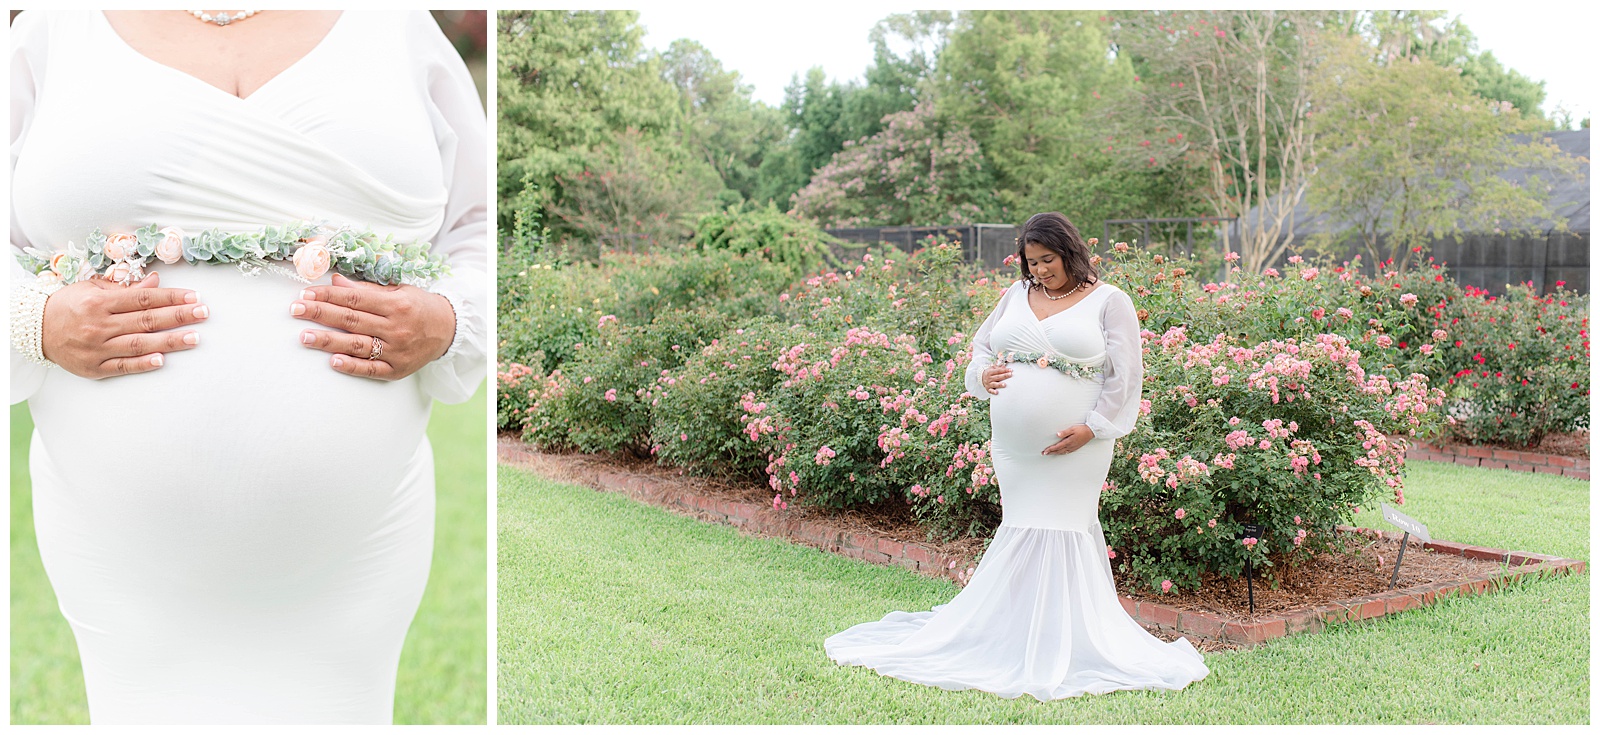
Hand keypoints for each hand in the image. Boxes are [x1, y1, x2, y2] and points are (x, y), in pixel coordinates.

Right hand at [40, 271, 206, 377]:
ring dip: (169, 341)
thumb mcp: (92, 289)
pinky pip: (122, 366)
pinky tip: (162, 360)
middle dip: (178, 316)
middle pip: (146, 320)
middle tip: (203, 313)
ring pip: (138, 344)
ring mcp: (96, 348)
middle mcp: (99, 325)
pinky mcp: (94, 368)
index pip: (143, 298)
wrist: (34, 329)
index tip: (194, 297)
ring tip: (194, 337)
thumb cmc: (68, 305)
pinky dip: (142, 363)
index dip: (171, 297)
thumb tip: (156, 281)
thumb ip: (126, 288)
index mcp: (100, 302)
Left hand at [293, 273, 454, 380]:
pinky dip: (352, 366)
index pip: (354, 299)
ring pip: (356, 345)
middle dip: (320, 314)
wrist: (449, 330)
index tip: (305, 294)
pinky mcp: (397, 369)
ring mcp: (397, 350)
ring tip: (304, 336)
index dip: (327, 296)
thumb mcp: (398, 291)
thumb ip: (366, 290)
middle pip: (351, 320)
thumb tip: (335, 282)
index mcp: (396, 304)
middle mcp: (396, 327)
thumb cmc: (419, 307)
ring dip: (328, 341)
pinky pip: (371, 369)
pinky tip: (333, 362)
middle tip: (294, 310)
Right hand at [981, 364, 1012, 393]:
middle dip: (1004, 376)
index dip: (1005, 370)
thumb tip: (1004, 365)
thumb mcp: (992, 368)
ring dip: (999, 384)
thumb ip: (998, 367)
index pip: (998, 371)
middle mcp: (989, 378)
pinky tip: (997, 392)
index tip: (1010, 370)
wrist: (981, 378)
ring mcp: (988, 384)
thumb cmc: (989, 373)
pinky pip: (990, 390)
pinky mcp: (988, 389)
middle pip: (997, 377)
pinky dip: (993, 392)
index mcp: (990, 372)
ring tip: (1004, 384)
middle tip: (1010, 374)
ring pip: (994, 384)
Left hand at [1042, 424, 1094, 454]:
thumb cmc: (1081, 429)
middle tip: (1043, 454)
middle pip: (1058, 451)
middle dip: (1050, 452)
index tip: (1045, 451)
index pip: (1057, 446)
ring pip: (1062, 452)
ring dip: (1055, 453)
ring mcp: (1073, 448)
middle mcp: (1070, 446)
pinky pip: (1066, 452)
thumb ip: (1065, 432)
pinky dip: (1061, 453)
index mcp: (1069, 441)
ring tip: (1049, 454)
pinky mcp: (1075, 448)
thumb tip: (1057, 434)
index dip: (1050, 449)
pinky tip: (1059, 453)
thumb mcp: (1072, 429)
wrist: (1090, 432)